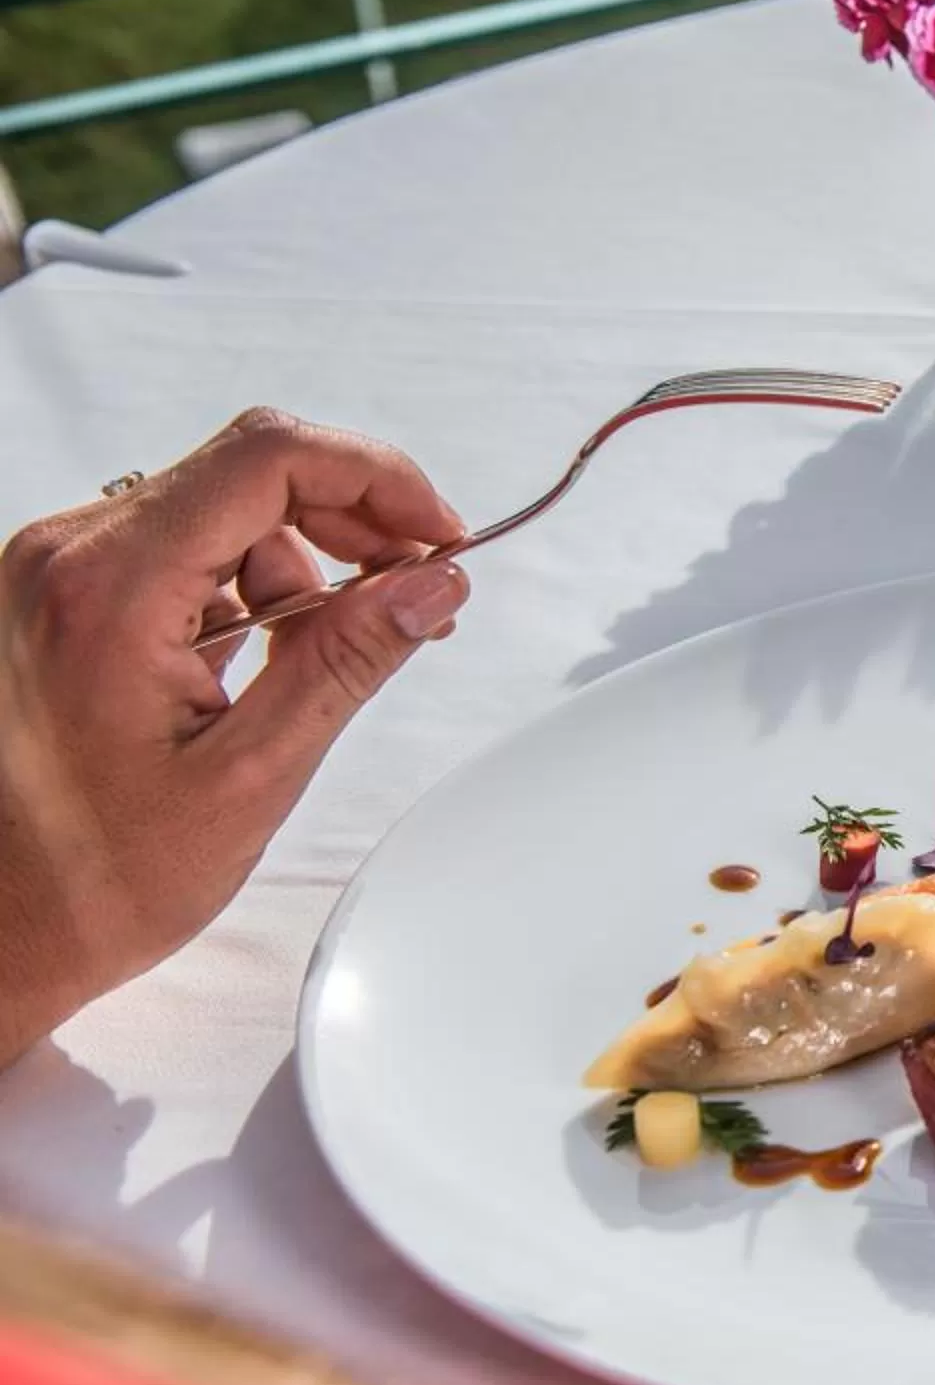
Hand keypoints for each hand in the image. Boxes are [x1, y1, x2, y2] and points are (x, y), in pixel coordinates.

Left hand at [0, 410, 469, 1065]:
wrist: (3, 926)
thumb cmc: (96, 875)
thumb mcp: (252, 772)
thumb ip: (350, 659)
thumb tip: (433, 581)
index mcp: (107, 591)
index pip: (268, 459)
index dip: (378, 478)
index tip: (440, 532)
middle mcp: (64, 556)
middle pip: (248, 468)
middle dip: (353, 517)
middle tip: (417, 588)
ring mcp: (54, 569)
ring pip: (221, 503)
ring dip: (302, 558)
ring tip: (331, 649)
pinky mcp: (60, 590)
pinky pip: (182, 543)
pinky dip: (250, 580)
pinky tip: (272, 651)